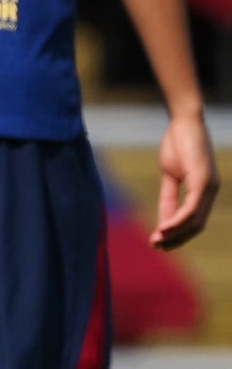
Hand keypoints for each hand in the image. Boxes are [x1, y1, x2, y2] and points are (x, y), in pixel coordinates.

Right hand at [152, 105, 216, 249]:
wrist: (184, 122)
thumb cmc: (177, 144)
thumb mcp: (170, 175)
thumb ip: (168, 197)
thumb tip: (164, 220)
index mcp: (205, 191)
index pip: (194, 220)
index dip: (177, 234)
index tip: (158, 242)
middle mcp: (212, 191)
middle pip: (197, 225)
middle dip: (177, 239)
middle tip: (156, 246)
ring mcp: (210, 187)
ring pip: (195, 220)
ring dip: (176, 234)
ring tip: (157, 240)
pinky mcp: (204, 181)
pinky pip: (191, 208)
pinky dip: (177, 220)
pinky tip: (163, 228)